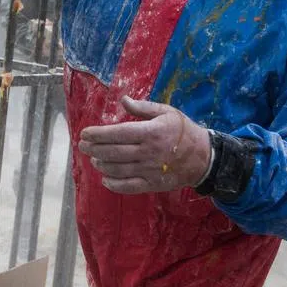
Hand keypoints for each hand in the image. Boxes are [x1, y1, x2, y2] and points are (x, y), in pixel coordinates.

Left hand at [77, 96, 211, 193]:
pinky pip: (128, 186)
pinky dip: (113, 184)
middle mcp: (148, 152)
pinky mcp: (153, 184)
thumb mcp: (167, 112)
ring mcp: (149, 170)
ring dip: (101, 164)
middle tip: (82, 146)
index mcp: (150, 132)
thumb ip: (143, 107)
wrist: (204, 157)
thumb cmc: (183, 131)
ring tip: (93, 158)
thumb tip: (123, 100)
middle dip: (93, 149)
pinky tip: (105, 178)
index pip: (118, 133)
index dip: (98, 134)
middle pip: (114, 152)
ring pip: (118, 169)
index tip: (84, 133)